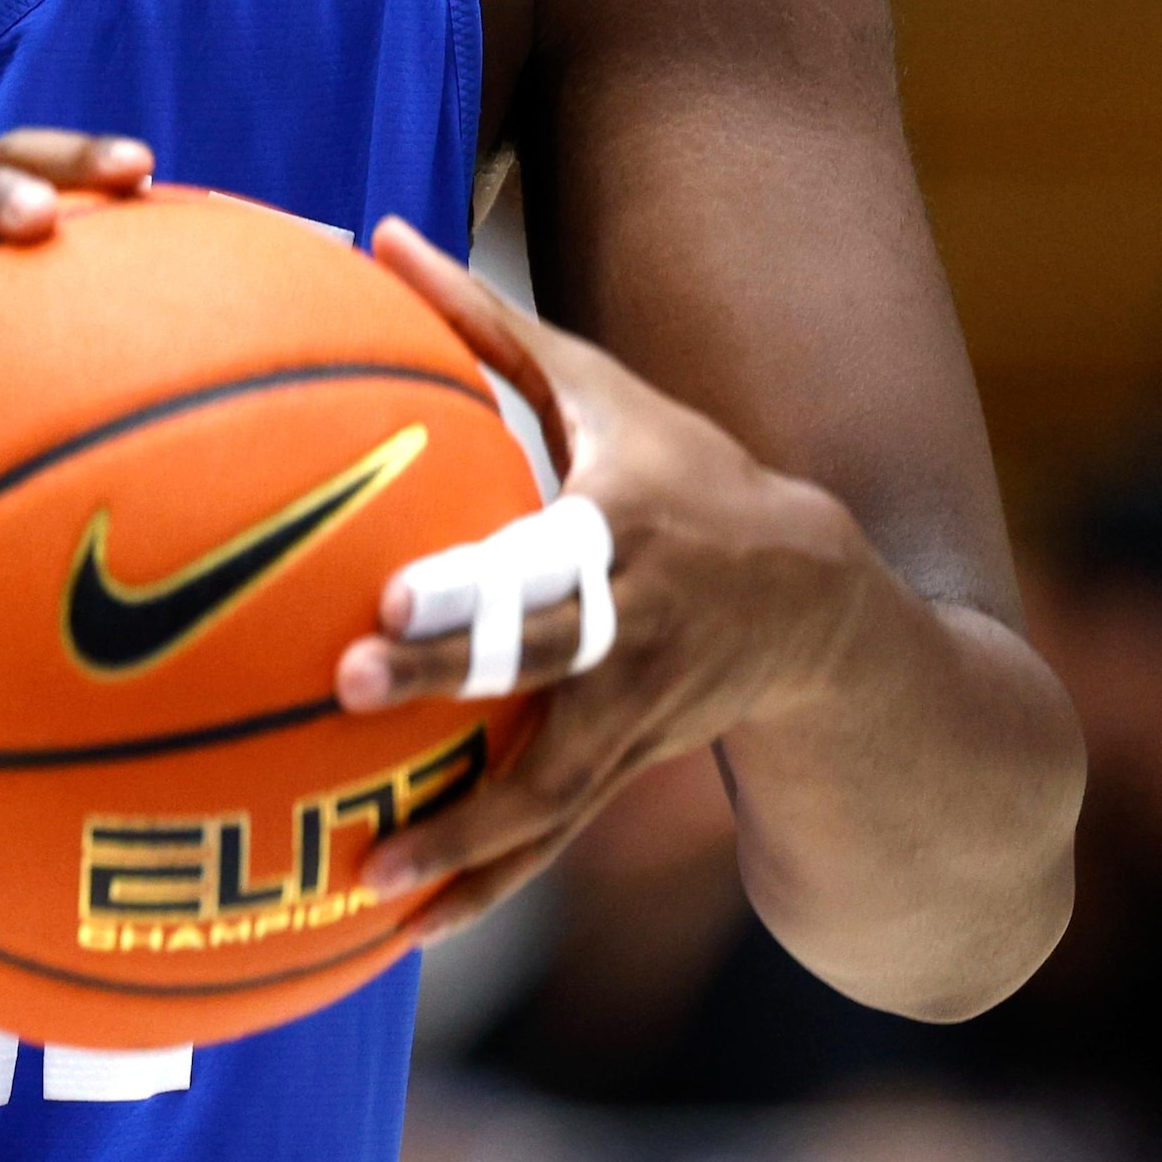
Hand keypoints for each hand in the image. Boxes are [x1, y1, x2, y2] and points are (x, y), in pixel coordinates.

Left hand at [331, 219, 875, 937]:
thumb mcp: (606, 391)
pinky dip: (481, 886)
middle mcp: (631, 630)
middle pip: (534, 663)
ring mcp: (631, 716)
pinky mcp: (623, 773)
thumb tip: (374, 234)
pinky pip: (547, 842)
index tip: (387, 595)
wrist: (816, 608)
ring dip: (464, 840)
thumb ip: (485, 325)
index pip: (546, 555)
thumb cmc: (684, 473)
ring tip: (372, 879)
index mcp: (623, 531)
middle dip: (447, 684)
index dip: (477, 581)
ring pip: (547, 789)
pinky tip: (396, 927)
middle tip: (345, 690)